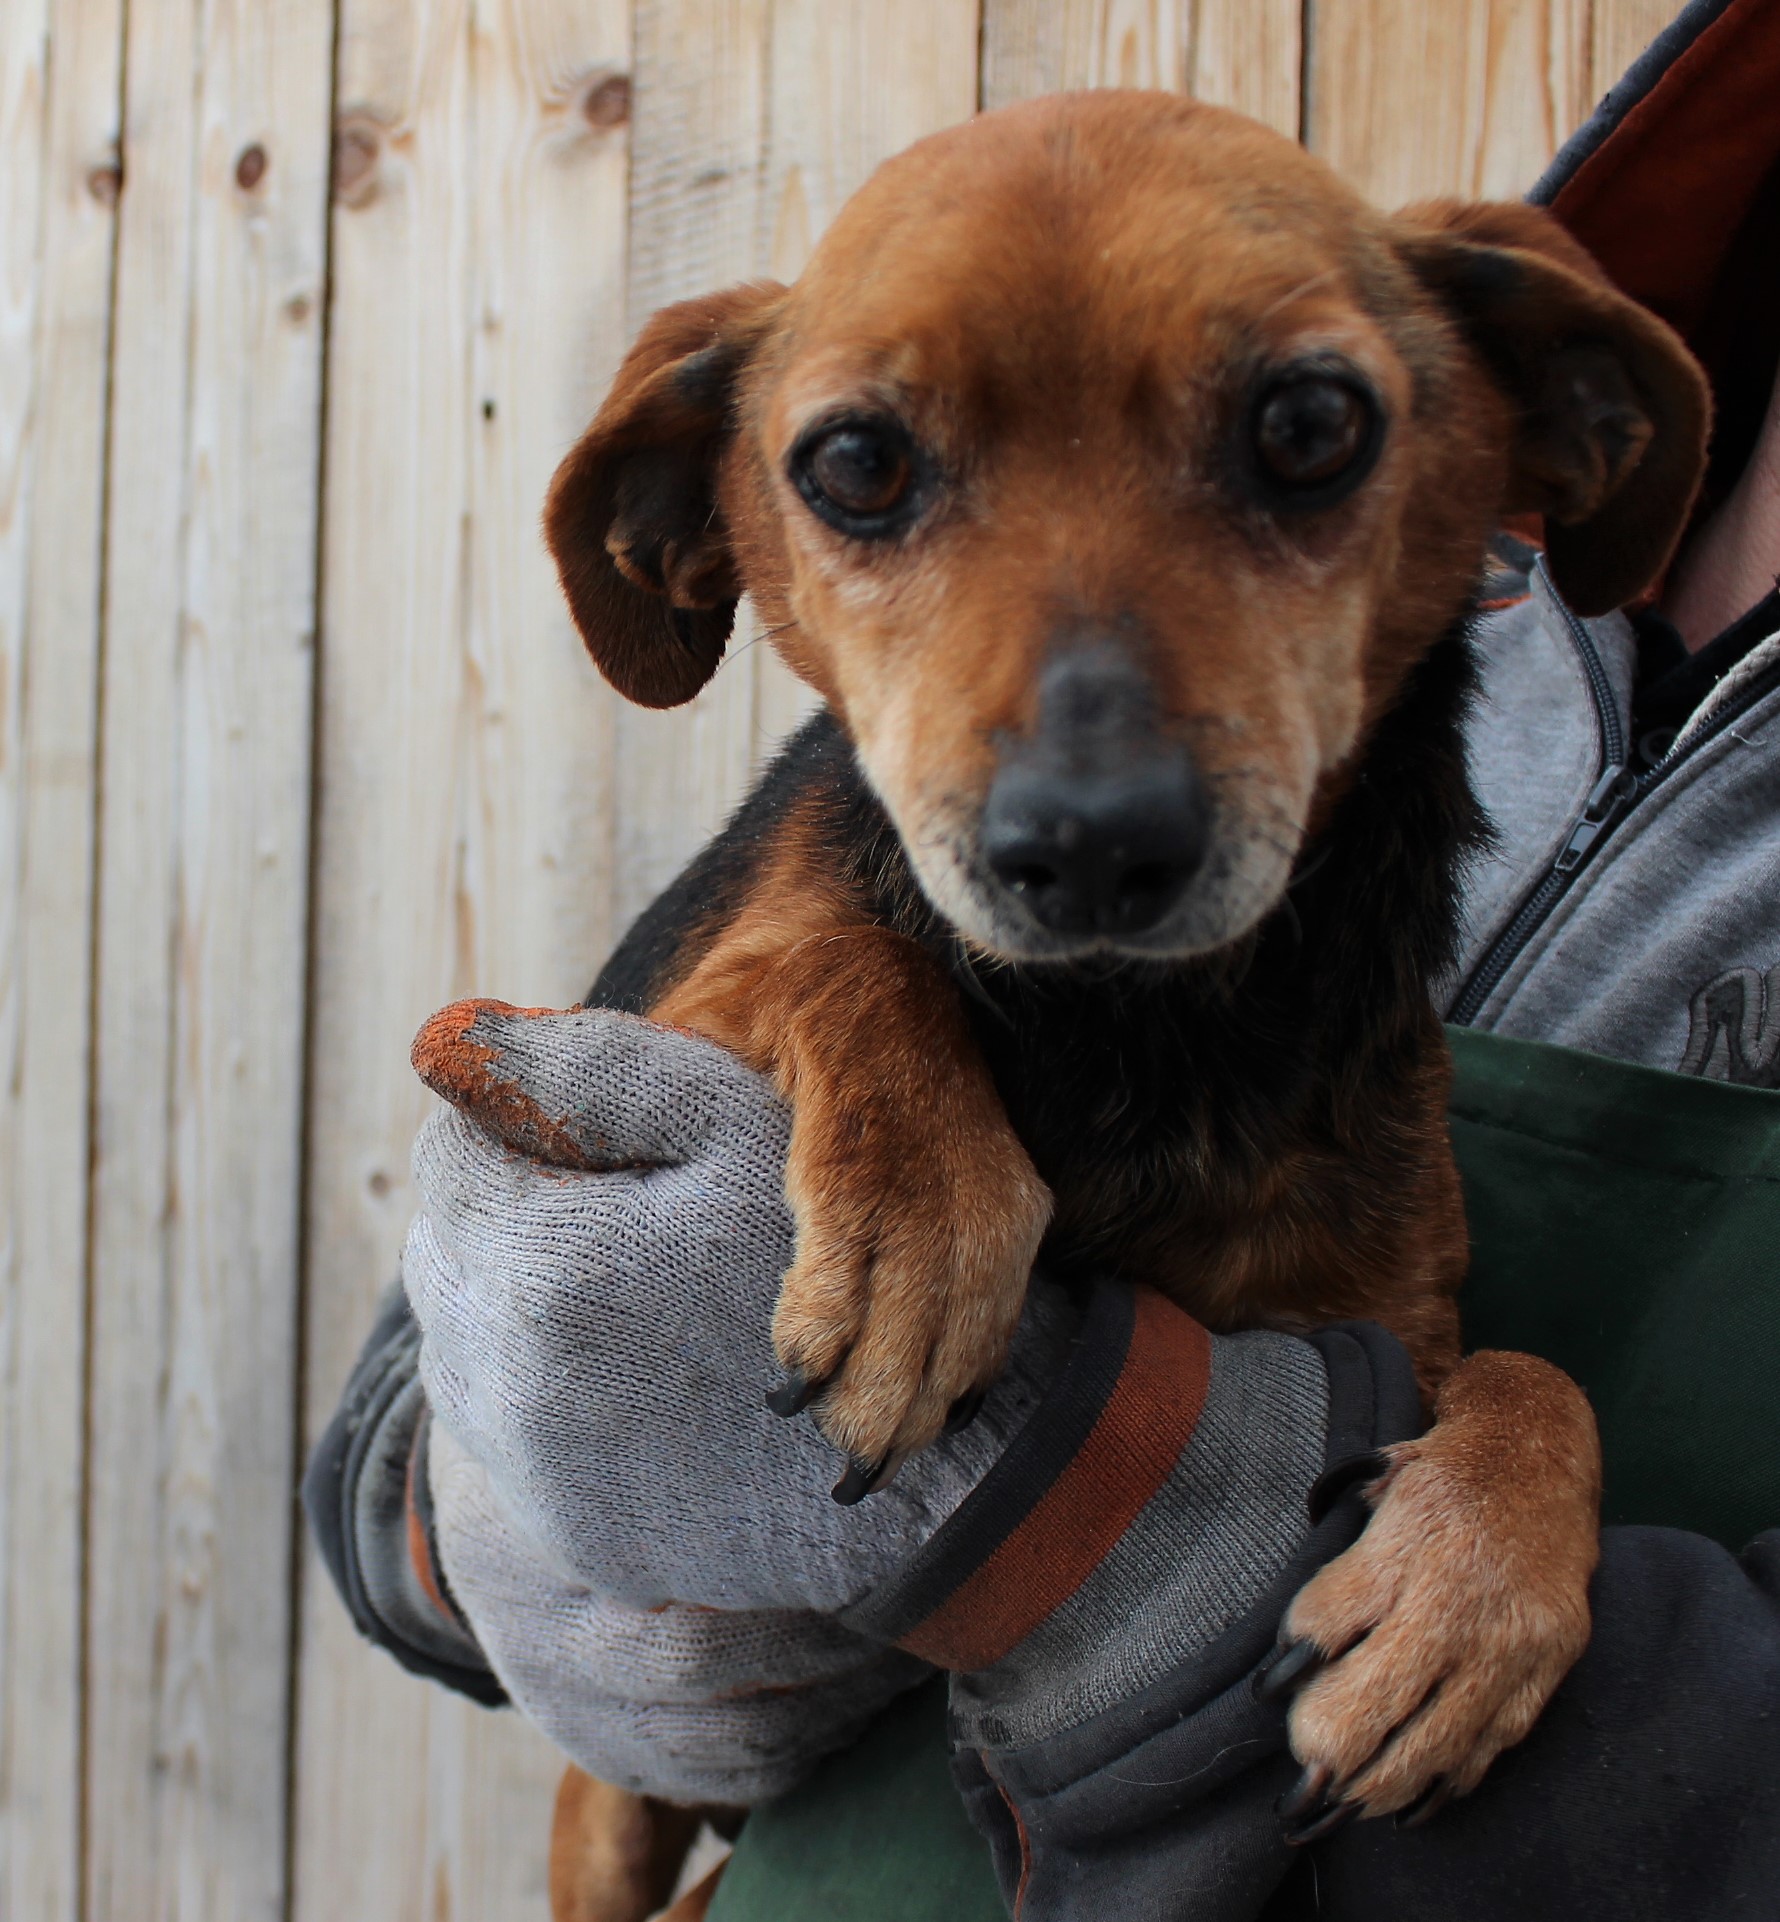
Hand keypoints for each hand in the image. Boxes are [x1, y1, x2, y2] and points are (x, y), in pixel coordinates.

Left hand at [403, 998, 1069, 1614]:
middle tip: (621, 1209)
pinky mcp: (559, 1526)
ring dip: (519, 1299)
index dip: (526, 1131)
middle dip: (514, 1214)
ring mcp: (524, 1466)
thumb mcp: (726, 1128)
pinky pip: (505, 1428)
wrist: (903, 1464)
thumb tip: (438, 1038)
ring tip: (630, 1289)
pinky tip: (635, 1369)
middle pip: (448, 1249)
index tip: (596, 1140)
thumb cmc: (826, 1261)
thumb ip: (589, 1069)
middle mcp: (501, 1377)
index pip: (456, 1155)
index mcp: (540, 1260)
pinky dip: (547, 1388)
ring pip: (465, 1339)